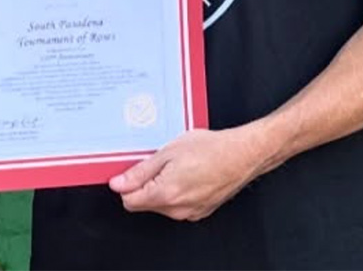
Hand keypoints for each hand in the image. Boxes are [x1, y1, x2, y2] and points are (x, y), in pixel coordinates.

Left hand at [109, 127, 268, 221]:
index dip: (126, 184)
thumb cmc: (212, 149)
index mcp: (165, 193)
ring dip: (161, 188)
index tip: (128, 172)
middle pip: (144, 204)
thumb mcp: (169, 152)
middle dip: (144, 186)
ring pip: (161, 205)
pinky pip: (178, 206)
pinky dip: (177, 192)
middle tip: (157, 163)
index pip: (129, 200)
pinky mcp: (200, 211)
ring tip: (176, 166)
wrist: (242, 154)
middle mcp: (177, 209)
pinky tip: (187, 174)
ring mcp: (190, 212)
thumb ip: (141, 171)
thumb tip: (119, 183)